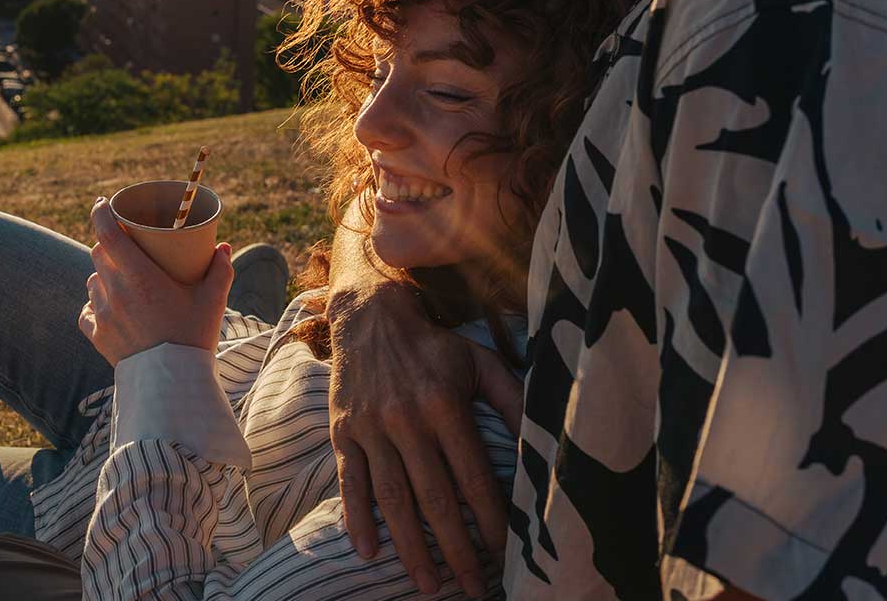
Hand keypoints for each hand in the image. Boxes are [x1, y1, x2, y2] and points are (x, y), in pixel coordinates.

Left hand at [77, 197, 232, 365]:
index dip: (101, 214)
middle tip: (125, 245)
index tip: (102, 203)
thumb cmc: (194, 339)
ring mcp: (103, 314)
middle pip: (99, 254)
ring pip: (93, 281)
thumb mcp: (213, 301)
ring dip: (104, 275)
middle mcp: (115, 292)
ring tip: (122, 279)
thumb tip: (223, 247)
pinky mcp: (97, 335)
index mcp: (140, 277)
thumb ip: (220, 270)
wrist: (173, 386)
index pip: (109, 234)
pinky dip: (96, 305)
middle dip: (109, 244)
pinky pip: (87, 311)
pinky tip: (110, 307)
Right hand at [325, 273, 522, 596]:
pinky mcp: (343, 431)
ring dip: (410, 547)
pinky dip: (356, 518)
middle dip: (456, 551)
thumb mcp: (481, 363)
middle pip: (434, 499)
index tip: (504, 556)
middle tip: (474, 588)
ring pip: (392, 499)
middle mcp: (406, 420)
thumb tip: (542, 445)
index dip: (489, 522)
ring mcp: (371, 428)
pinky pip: (350, 481)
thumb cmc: (434, 346)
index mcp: (445, 406)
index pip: (473, 478)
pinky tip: (368, 552)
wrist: (368, 315)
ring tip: (429, 585)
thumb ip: (513, 403)